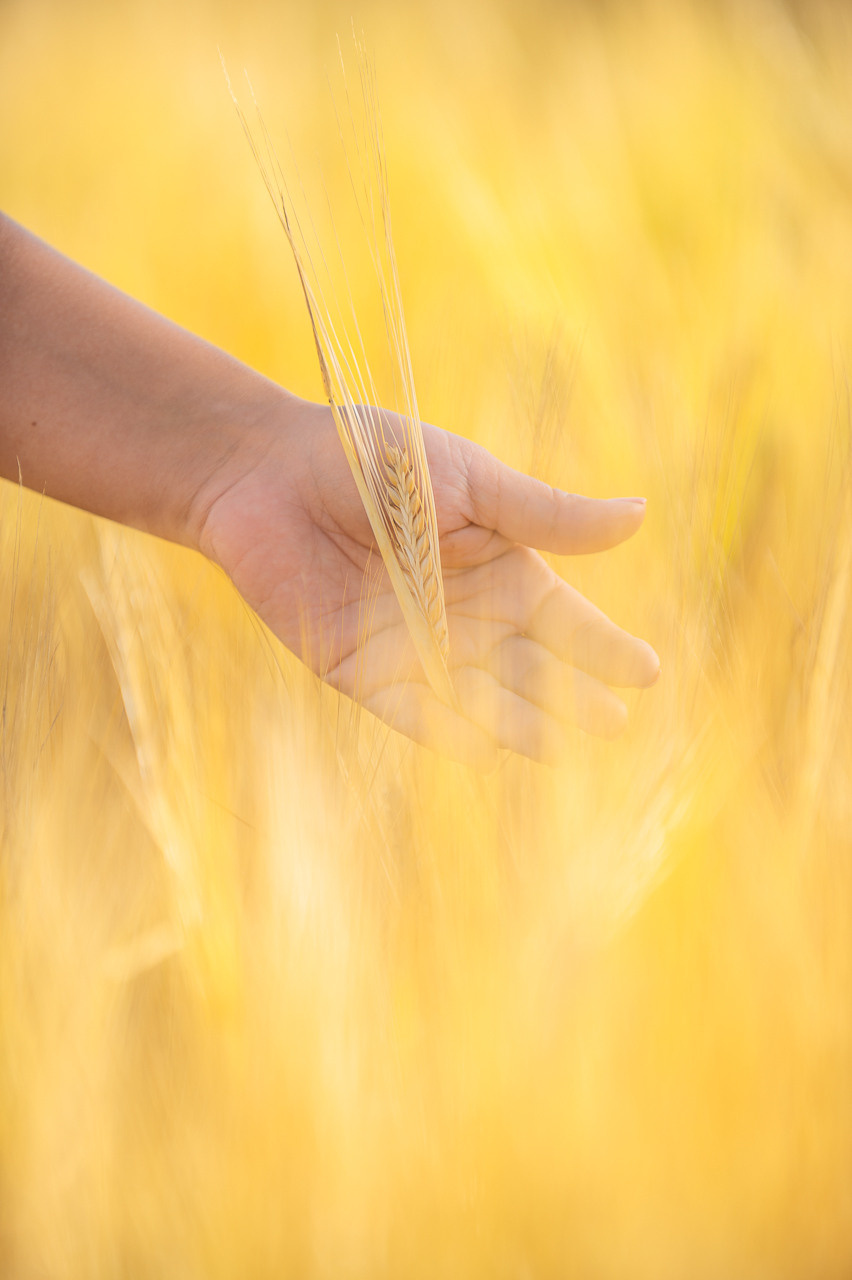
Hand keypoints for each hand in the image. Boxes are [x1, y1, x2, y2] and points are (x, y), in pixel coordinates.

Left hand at [195, 396, 658, 766]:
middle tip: (611, 724)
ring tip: (558, 745)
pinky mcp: (358, 670)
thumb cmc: (374, 460)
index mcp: (499, 568)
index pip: (564, 618)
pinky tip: (483, 748)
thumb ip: (545, 514)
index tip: (646, 673)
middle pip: (527, 666)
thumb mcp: (470, 482)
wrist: (268, 470)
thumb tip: (639, 516)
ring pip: (477, 696)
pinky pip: (409, 709)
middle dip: (569, 695)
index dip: (603, 646)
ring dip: (515, 721)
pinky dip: (444, 729)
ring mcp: (413, 647)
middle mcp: (464, 617)